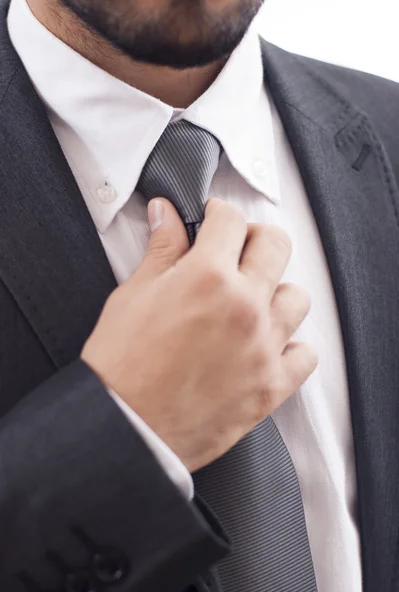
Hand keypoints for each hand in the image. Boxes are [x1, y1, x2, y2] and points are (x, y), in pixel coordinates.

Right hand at [81, 198, 316, 472]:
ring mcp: (263, 347)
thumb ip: (160, 250)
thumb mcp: (133, 295)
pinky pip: (305, 355)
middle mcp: (244, 307)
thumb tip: (166, 216)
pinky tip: (268, 344)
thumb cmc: (121, 366)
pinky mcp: (271, 386)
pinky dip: (292, 345)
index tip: (213, 220)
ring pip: (297, 297)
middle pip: (275, 244)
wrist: (126, 429)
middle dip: (254, 237)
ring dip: (276, 290)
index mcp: (207, 277)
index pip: (230, 220)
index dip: (218, 212)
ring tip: (252, 300)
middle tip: (236, 249)